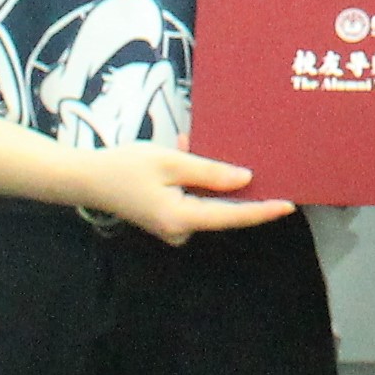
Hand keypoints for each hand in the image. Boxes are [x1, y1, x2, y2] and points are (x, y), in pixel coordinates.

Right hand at [74, 145, 295, 246]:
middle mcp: (181, 230)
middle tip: (239, 154)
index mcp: (182, 217)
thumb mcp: (170, 161)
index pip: (232, 215)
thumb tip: (245, 179)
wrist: (86, 179)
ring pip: (205, 201)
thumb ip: (209, 172)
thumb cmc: (125, 166)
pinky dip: (191, 179)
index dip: (262, 210)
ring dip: (203, 174)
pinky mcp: (166, 220)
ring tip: (185, 144)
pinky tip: (178, 152)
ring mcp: (173, 228)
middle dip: (230, 182)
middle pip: (221, 209)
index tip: (289, 205)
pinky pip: (191, 200)